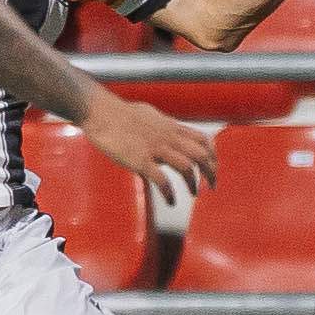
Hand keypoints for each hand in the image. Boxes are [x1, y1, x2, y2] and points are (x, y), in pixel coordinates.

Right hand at [80, 90, 214, 202]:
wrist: (101, 113)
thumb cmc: (121, 113)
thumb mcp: (151, 115)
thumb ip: (163, 125)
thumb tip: (169, 128)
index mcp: (171, 127)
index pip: (202, 140)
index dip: (212, 155)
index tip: (213, 167)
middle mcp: (168, 137)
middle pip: (201, 155)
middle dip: (210, 171)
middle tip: (211, 185)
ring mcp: (155, 149)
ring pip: (186, 167)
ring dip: (193, 183)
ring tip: (194, 193)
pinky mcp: (140, 160)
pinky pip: (161, 180)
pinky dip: (169, 193)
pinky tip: (171, 201)